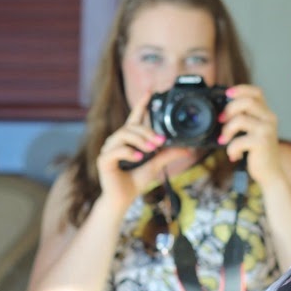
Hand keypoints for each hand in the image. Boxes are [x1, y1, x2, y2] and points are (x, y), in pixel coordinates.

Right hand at [96, 91, 188, 209]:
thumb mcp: (155, 165)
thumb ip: (168, 155)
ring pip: (123, 134)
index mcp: (129, 140)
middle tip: (160, 142)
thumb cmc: (136, 181)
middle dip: (147, 131)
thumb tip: (187, 149)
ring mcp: (108, 149)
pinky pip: (116, 150)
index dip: (142, 104)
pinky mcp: (103, 160)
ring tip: (151, 149)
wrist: (123, 199)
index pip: (135, 117)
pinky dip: (129, 152)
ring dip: (140, 140)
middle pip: (131, 126)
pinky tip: (139, 157)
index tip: (150, 91)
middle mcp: (117, 141)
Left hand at [218, 84, 284, 184]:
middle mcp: (270, 119)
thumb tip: (222, 112)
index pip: (256, 92)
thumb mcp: (253, 131)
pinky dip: (231, 148)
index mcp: (267, 113)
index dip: (241, 89)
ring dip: (227, 130)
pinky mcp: (261, 143)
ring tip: (224, 140)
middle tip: (221, 120)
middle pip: (247, 102)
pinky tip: (234, 156)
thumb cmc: (259, 152)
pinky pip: (238, 141)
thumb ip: (244, 118)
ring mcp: (267, 131)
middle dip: (229, 109)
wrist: (271, 173)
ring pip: (240, 120)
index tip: (227, 93)